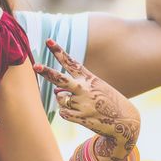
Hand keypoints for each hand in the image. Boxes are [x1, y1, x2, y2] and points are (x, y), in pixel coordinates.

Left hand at [33, 39, 139, 160]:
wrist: (124, 121)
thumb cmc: (106, 101)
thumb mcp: (95, 88)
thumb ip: (73, 87)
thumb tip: (56, 92)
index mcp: (89, 78)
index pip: (71, 62)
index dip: (58, 51)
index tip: (48, 40)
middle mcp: (84, 88)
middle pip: (60, 79)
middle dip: (46, 72)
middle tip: (35, 66)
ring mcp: (83, 103)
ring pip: (60, 99)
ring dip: (65, 102)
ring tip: (81, 105)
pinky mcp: (82, 116)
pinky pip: (63, 112)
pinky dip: (67, 113)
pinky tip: (81, 114)